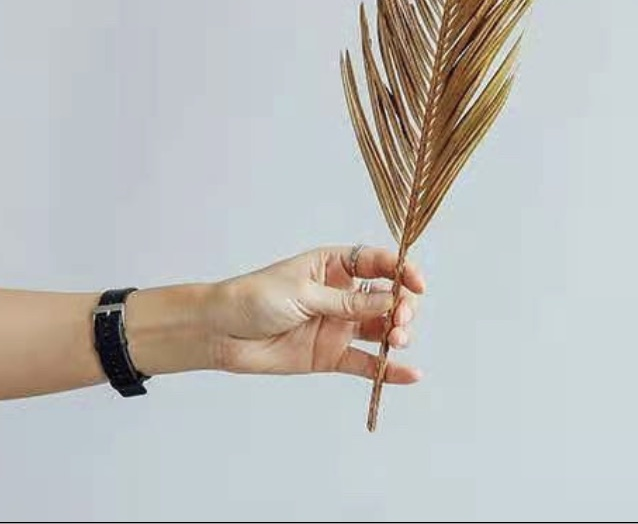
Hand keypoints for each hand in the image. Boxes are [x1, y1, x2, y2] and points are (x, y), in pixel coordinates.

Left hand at [126, 246, 424, 386]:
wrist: (220, 332)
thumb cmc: (255, 298)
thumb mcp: (303, 294)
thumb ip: (346, 303)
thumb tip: (389, 302)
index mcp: (334, 266)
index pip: (378, 263)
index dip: (401, 270)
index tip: (417, 283)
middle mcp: (342, 295)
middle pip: (386, 298)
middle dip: (401, 306)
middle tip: (399, 319)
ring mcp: (338, 326)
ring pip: (379, 329)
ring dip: (396, 334)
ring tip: (397, 340)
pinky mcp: (330, 356)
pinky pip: (365, 363)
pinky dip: (387, 369)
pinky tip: (409, 374)